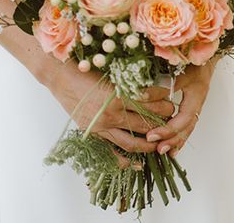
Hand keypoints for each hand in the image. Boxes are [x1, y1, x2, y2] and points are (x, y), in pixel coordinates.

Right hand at [45, 59, 175, 165]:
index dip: (162, 98)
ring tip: (162, 139)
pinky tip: (137, 164)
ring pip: (133, 141)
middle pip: (145, 122)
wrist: (60, 77)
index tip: (170, 95)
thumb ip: (129, 81)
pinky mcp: (94, 133)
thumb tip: (151, 85)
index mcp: (117, 95)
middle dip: (162, 119)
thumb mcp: (110, 71)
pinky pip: (112, 150)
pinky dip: (125, 160)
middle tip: (172, 115)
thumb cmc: (84, 70)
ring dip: (150, 142)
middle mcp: (111, 114)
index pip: (148, 100)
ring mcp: (102, 126)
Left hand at [144, 57, 219, 157]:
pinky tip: (172, 143)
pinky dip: (180, 133)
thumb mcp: (179, 68)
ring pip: (188, 126)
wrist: (208, 47)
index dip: (167, 130)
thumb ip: (162, 84)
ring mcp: (196, 102)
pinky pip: (187, 121)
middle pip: (187, 127)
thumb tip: (141, 95)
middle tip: (156, 149)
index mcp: (196, 95)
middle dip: (172, 139)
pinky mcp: (193, 101)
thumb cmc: (194, 54)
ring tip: (163, 152)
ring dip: (176, 139)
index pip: (182, 119)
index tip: (151, 136)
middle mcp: (198, 102)